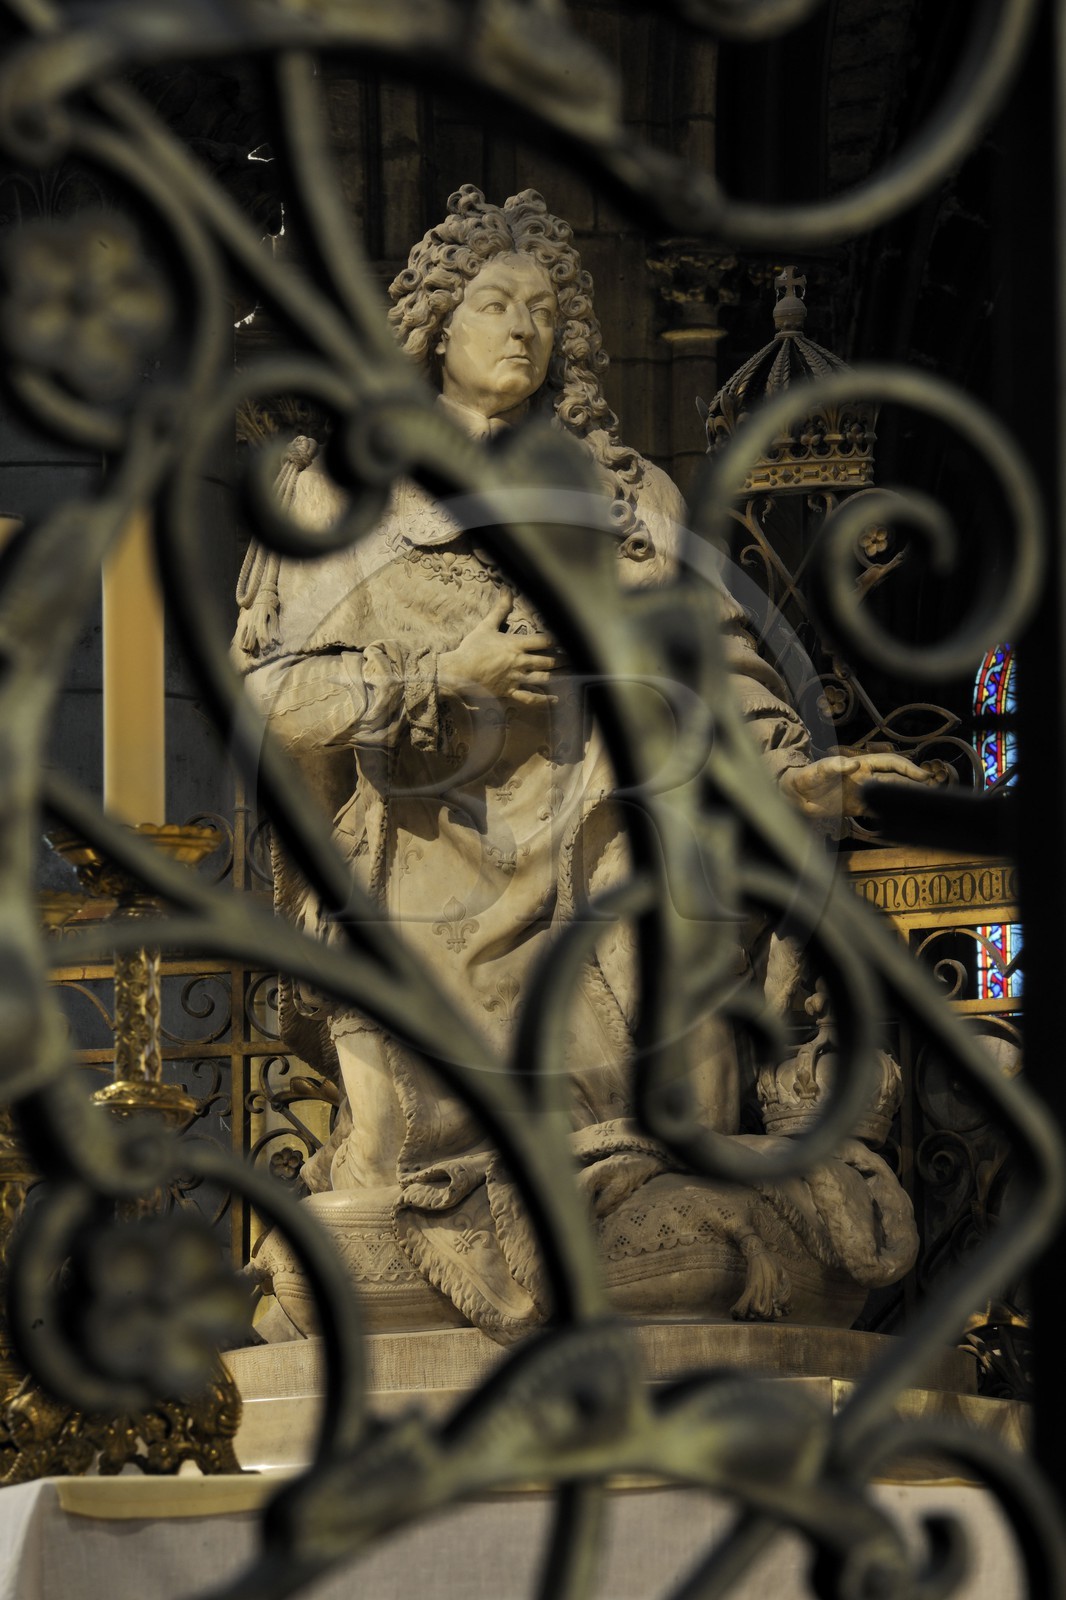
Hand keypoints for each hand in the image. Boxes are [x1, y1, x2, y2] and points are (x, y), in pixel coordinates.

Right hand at [438, 590, 557, 707]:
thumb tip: (507, 590)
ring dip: (558, 676)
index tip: (568, 639)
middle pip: (547, 661)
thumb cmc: (472, 648)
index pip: (543, 641)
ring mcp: (516, 678)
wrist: (458, 672)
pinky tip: (555, 699)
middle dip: (561, 659)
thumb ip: (500, 609)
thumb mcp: (486, 626)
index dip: (557, 640)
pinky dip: (544, 700)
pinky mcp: (510, 692)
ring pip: (543, 678)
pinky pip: (530, 698)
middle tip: (573, 658)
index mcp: (515, 645)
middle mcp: (519, 662)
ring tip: (569, 674)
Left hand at [781, 752, 935, 823]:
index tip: (923, 776)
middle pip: (897, 779)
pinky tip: (904, 818)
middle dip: (915, 783)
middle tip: (934, 792)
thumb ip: (833, 767)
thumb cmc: (804, 778)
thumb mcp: (817, 771)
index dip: (908, 768)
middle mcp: (866, 778)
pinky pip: (880, 809)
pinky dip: (892, 813)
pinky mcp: (858, 807)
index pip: (890, 764)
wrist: (794, 796)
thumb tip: (853, 765)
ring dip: (907, 797)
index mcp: (860, 765)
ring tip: (926, 804)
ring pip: (892, 794)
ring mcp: (863, 792)